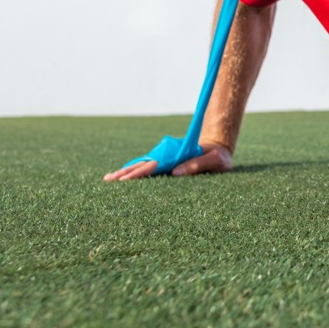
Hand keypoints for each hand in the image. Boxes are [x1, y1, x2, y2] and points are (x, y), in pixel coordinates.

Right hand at [102, 143, 233, 181]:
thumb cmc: (220, 156)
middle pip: (144, 165)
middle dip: (126, 173)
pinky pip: (148, 168)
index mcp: (177, 157)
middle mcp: (169, 158)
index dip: (140, 173)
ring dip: (126, 172)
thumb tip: (175, 173)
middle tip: (108, 180)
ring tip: (108, 179)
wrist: (219, 146)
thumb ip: (198, 165)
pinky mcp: (167, 163)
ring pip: (143, 165)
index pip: (155, 165)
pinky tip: (122, 177)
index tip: (126, 179)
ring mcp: (166, 160)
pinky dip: (134, 171)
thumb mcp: (216, 160)